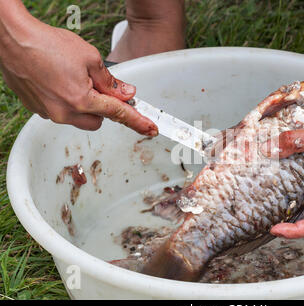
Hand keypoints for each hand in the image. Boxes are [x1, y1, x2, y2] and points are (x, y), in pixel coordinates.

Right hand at [0, 18, 157, 135]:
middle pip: (98, 122)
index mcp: (81, 100)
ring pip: (80, 119)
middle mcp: (64, 112)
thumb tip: (127, 93)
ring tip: (74, 80)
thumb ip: (111, 81)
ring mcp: (49, 113)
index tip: (150, 129)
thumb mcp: (90, 57)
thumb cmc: (47, 44)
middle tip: (98, 87)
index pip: (118, 114)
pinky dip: (67, 103)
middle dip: (104, 109)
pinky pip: (61, 113)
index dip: (137, 121)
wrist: (12, 39)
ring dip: (85, 106)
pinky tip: (60, 83)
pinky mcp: (37, 110)